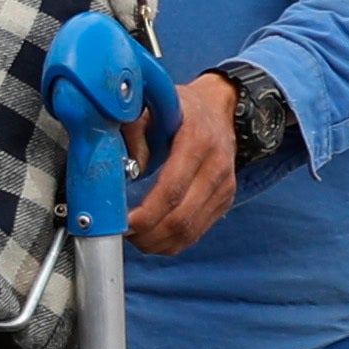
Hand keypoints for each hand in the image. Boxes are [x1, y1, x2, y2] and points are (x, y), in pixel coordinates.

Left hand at [128, 83, 242, 256]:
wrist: (218, 109)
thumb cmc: (180, 109)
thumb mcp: (152, 105)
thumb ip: (133, 131)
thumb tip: (124, 170)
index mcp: (197, 140)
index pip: (173, 189)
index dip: (147, 214)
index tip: (125, 222)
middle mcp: (216, 166)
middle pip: (182, 218)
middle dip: (149, 234)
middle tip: (124, 233)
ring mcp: (224, 186)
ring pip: (190, 231)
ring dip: (159, 243)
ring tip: (135, 238)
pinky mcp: (224, 200)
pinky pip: (197, 232)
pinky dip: (172, 242)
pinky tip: (153, 237)